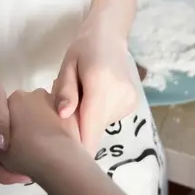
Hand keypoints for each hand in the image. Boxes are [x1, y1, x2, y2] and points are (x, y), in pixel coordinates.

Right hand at [0, 88, 81, 180]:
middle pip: (28, 107)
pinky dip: (60, 127)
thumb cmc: (24, 155)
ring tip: (46, 146)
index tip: (15, 142)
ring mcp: (55, 99)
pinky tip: (59, 143)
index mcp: (14, 99)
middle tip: (30, 144)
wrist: (57, 160)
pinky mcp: (72, 109)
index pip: (9, 110)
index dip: (11, 126)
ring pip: (46, 111)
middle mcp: (34, 93)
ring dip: (45, 122)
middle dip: (28, 121)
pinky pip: (62, 118)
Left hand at [52, 29, 137, 155]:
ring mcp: (129, 103)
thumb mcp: (68, 65)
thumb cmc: (83, 49)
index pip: (90, 128)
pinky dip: (97, 114)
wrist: (109, 36)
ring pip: (100, 125)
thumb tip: (63, 116)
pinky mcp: (132, 105)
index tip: (61, 158)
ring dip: (87, 120)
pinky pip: (108, 118)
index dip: (76, 146)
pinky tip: (92, 99)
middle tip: (63, 114)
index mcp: (101, 87)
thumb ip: (65, 91)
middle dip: (77, 129)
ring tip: (78, 101)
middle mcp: (120, 98)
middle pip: (94, 129)